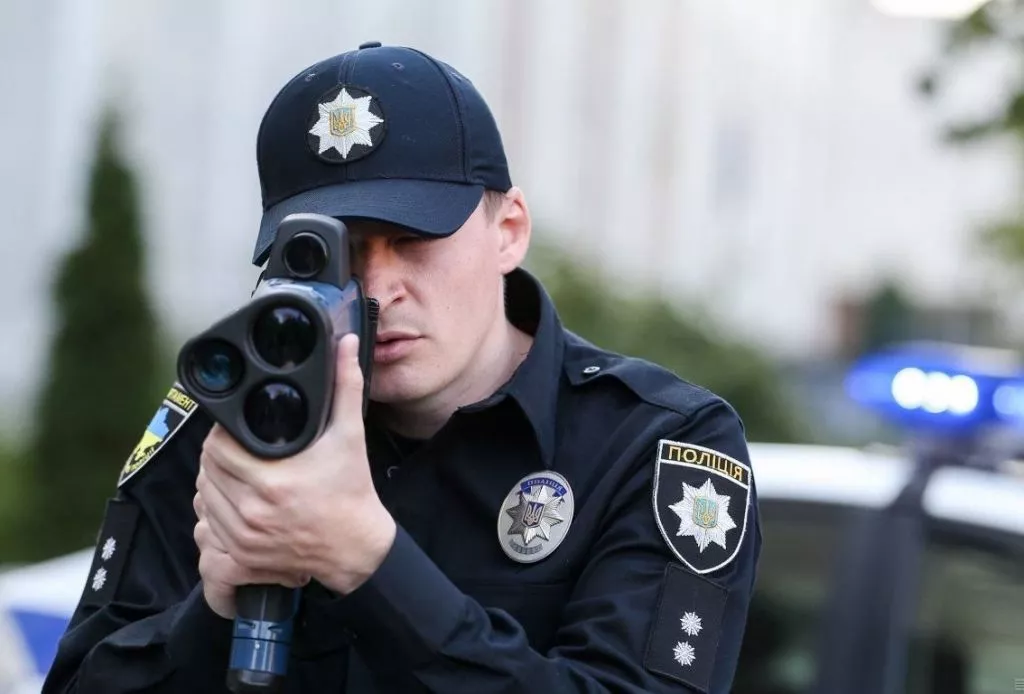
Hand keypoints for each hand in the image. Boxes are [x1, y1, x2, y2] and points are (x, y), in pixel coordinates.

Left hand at [195, 333, 396, 601]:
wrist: (357, 548)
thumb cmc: (351, 491)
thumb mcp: (351, 436)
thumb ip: (345, 387)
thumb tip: (346, 344)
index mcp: (272, 480)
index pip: (217, 449)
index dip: (221, 435)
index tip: (235, 430)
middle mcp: (252, 511)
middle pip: (206, 473)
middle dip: (216, 458)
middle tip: (235, 449)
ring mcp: (243, 539)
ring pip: (203, 501)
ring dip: (212, 486)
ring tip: (234, 475)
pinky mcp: (242, 560)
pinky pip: (206, 534)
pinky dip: (212, 519)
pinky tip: (231, 507)